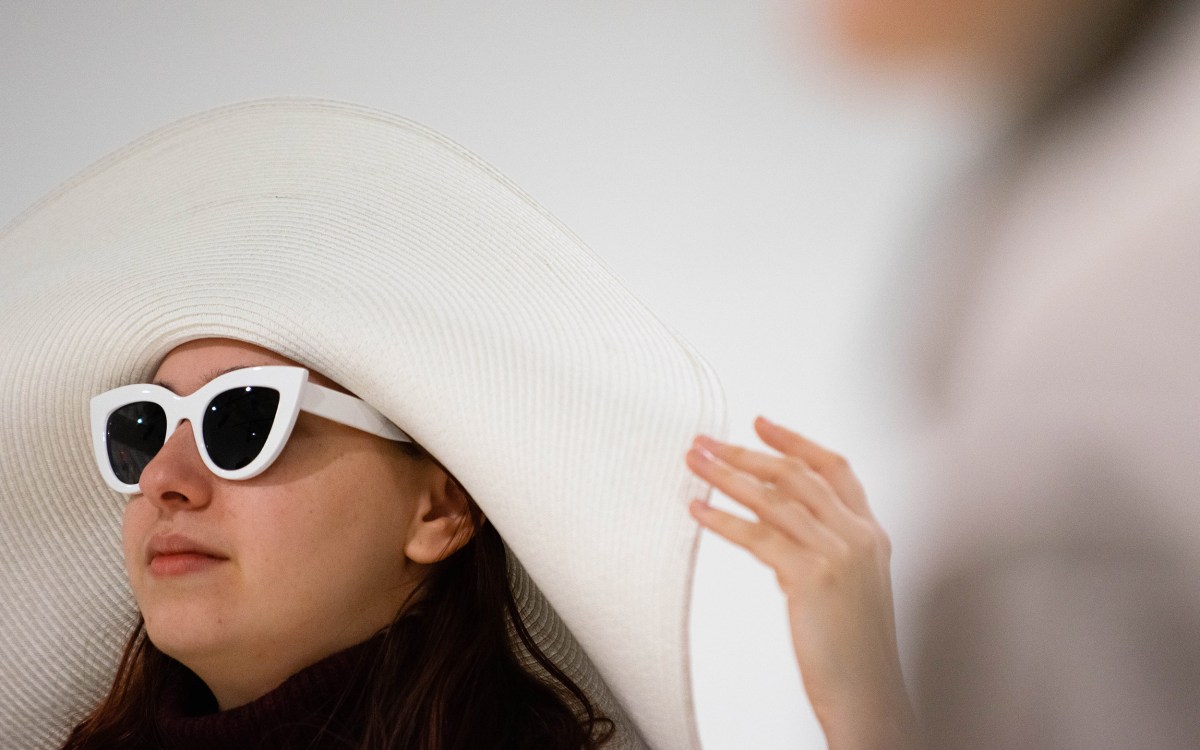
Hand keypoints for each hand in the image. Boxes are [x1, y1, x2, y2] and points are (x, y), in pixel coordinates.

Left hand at [685, 417, 918, 749]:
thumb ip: (819, 550)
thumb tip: (773, 525)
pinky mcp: (812, 575)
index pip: (833, 469)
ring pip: (774, 499)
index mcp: (870, 533)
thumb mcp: (847, 586)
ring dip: (727, 476)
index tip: (761, 425)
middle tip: (707, 442)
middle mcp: (857, 535)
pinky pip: (758, 536)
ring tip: (695, 462)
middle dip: (747, 454)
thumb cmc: (852, 648)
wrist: (868, 692)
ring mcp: (837, 552)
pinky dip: (724, 519)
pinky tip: (699, 510)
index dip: (796, 443)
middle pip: (796, 476)